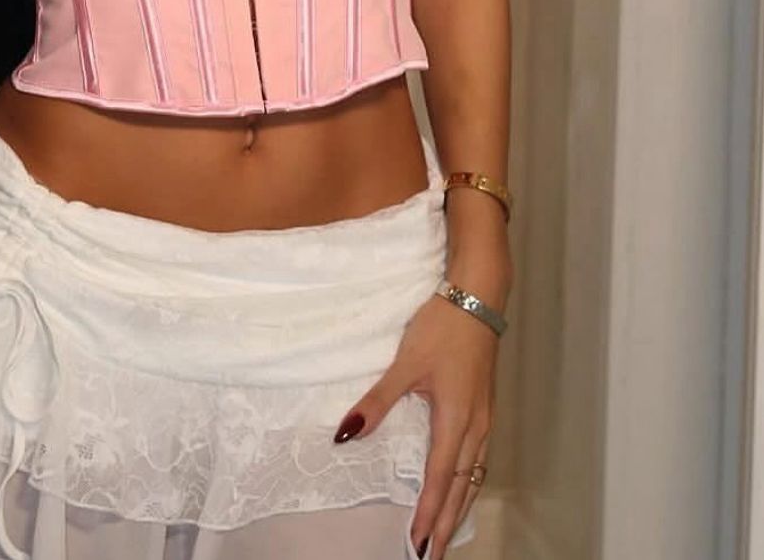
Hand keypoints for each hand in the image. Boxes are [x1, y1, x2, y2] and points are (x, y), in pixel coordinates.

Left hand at [332, 292, 498, 558]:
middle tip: (432, 556)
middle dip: (447, 524)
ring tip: (446, 535)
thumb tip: (346, 433)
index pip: (440, 478)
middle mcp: (475, 426)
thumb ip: (378, 400)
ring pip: (474, 476)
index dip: (429, 514)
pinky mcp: (484, 408)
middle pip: (462, 487)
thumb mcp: (406, 362)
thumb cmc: (443, 327)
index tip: (419, 544)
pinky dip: (467, 483)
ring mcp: (483, 418)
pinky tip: (460, 488)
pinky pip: (479, 459)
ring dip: (459, 507)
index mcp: (456, 419)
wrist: (478, 298)